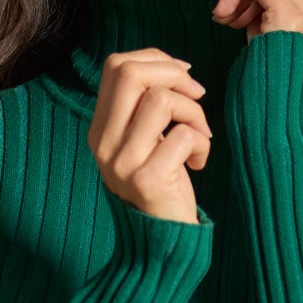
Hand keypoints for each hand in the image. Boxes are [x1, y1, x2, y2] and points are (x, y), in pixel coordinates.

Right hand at [87, 46, 212, 225]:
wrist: (160, 243)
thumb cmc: (162, 185)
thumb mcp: (144, 141)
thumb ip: (146, 107)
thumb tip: (177, 67)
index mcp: (100, 128)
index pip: (116, 65)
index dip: (156, 59)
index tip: (183, 77)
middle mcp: (104, 143)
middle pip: (131, 73)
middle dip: (175, 74)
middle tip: (197, 96)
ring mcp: (123, 162)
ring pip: (161, 100)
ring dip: (194, 112)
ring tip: (200, 136)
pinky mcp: (147, 179)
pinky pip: (183, 135)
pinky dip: (202, 143)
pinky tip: (198, 163)